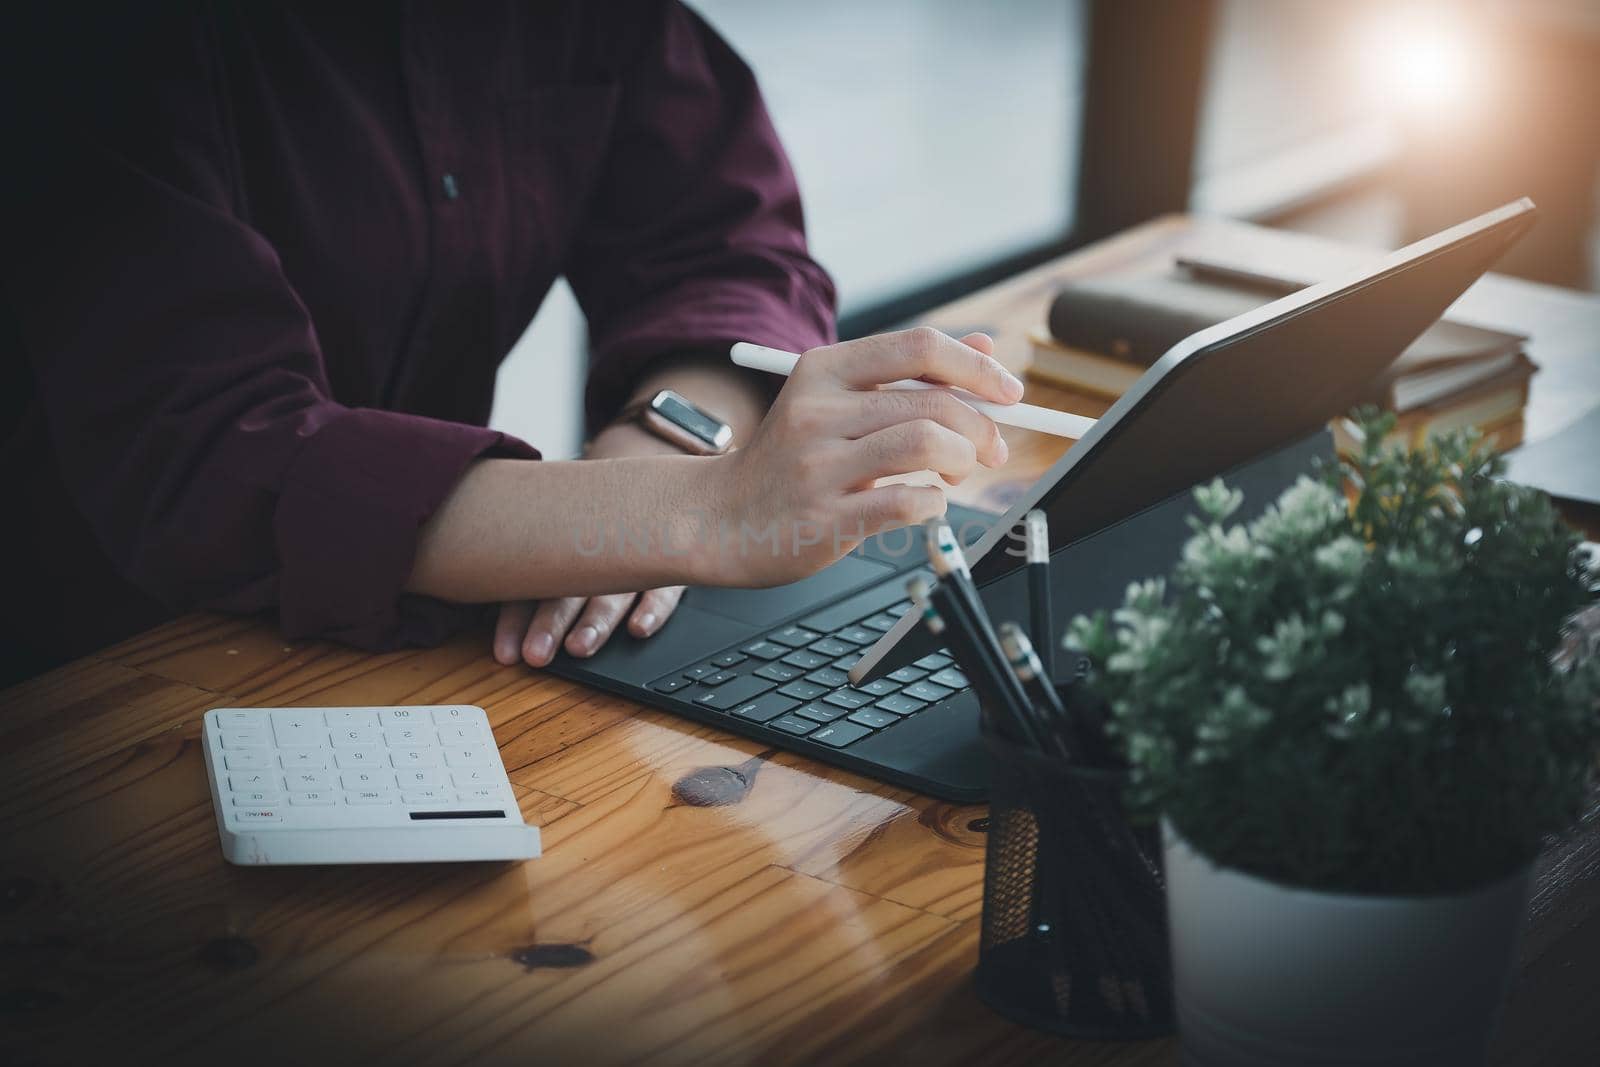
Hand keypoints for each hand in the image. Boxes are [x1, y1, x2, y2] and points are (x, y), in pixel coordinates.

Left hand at [493, 419, 688, 667]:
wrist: (642, 476)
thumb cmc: (585, 524)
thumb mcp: (553, 532)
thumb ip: (526, 561)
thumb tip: (478, 589)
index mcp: (560, 546)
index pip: (532, 583)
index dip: (516, 620)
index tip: (507, 653)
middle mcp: (595, 552)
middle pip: (570, 589)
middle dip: (551, 624)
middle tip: (537, 654)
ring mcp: (634, 558)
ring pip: (614, 592)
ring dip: (596, 622)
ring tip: (580, 647)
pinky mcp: (667, 567)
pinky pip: (663, 589)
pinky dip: (653, 609)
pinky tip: (639, 629)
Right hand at [708, 327, 1015, 586]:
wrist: (718, 518)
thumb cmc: (788, 459)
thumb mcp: (835, 400)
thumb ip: (907, 374)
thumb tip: (984, 346)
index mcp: (823, 369)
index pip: (919, 346)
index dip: (976, 367)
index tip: (1009, 391)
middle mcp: (818, 411)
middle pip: (933, 402)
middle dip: (981, 427)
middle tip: (991, 449)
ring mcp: (819, 466)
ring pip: (928, 446)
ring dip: (962, 462)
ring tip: (956, 474)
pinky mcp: (826, 518)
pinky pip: (911, 503)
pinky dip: (935, 504)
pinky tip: (924, 504)